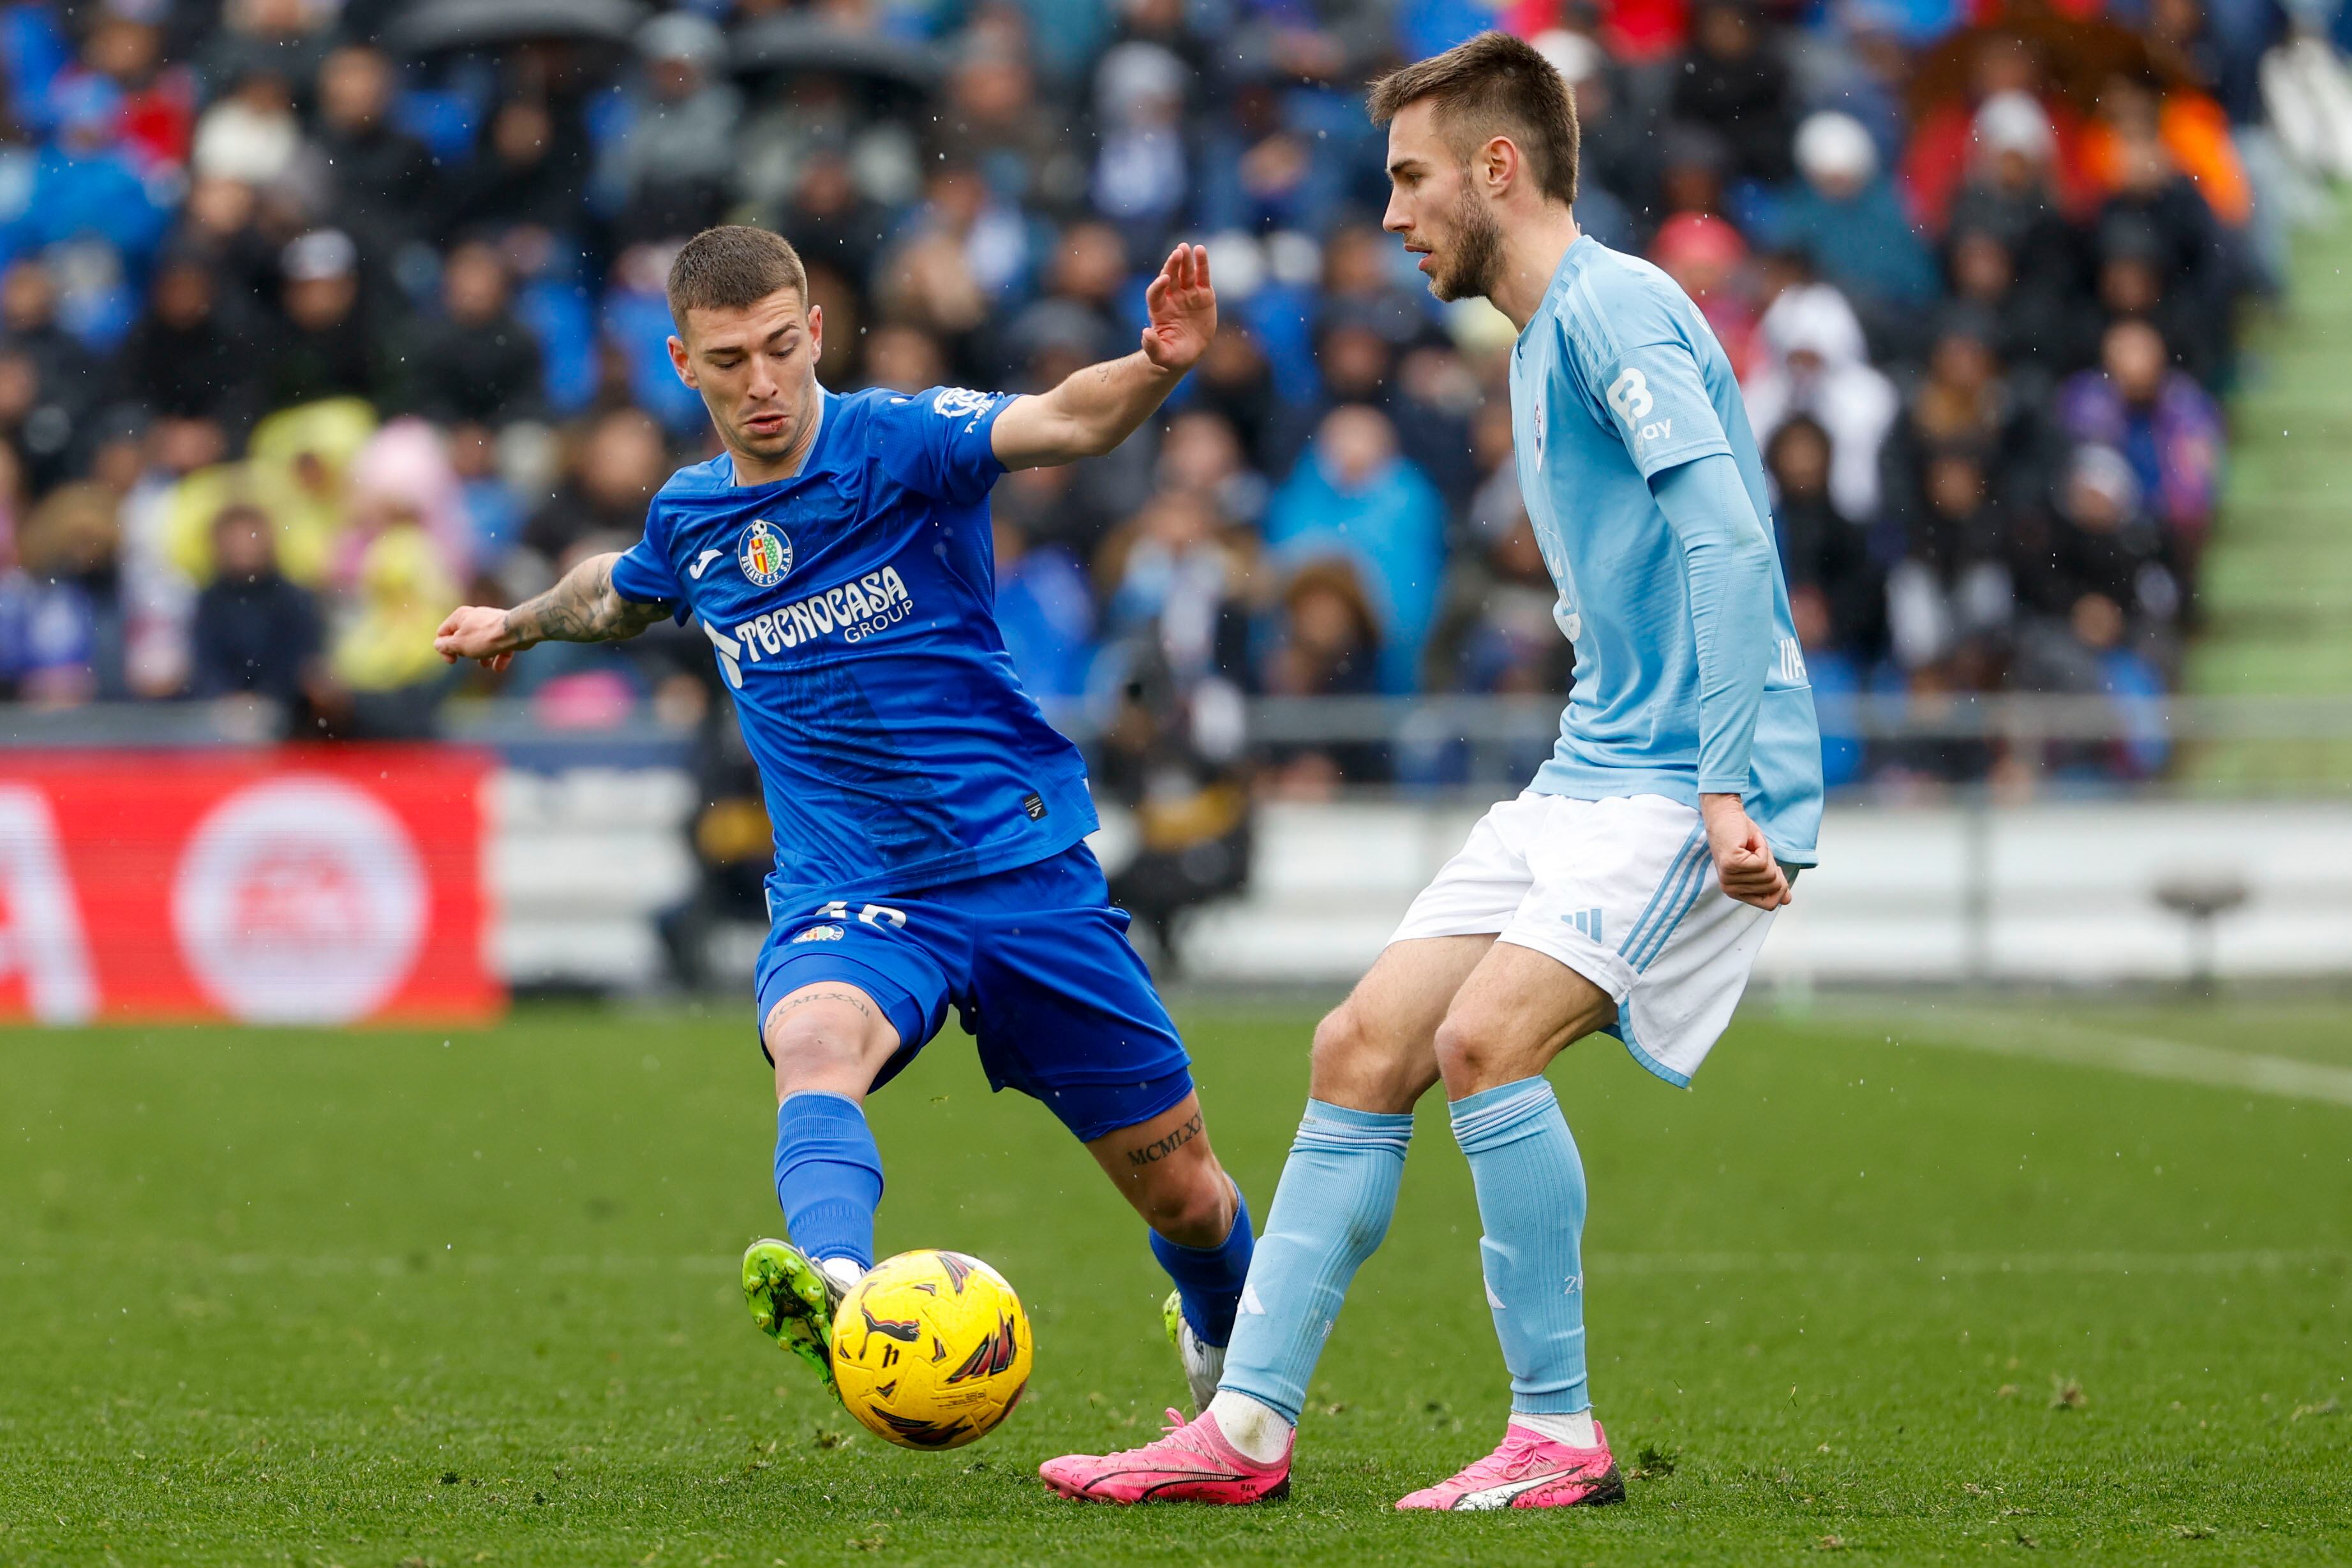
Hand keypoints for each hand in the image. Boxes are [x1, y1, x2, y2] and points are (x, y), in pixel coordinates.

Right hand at [434, 605, 520, 671]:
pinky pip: (498, 646)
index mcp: (460, 616)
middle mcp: (475, 616)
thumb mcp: (458, 644)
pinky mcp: (506, 631)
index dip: (444, 649)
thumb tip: (438, 645)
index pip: (443, 632)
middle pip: (463, 638)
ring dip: (481, 656)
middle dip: (466, 652)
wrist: (516, 631)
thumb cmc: (485, 637)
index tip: (453, 660)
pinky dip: (497, 657)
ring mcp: (492, 623)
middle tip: (471, 657)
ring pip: (481, 643)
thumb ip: (445, 645)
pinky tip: (498, 667)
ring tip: (484, 664)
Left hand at [1140, 243, 1215, 373]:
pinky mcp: (1203, 295)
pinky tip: (1200, 251)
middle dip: (1172, 265)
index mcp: (1159, 310)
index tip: (1164, 280)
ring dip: (1186, 260)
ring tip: (1187, 247)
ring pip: (1185, 274)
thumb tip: (1145, 332)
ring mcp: (1187, 295)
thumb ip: (1152, 346)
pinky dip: (1202, 264)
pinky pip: (1202, 277)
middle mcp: (1171, 298)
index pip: (1155, 293)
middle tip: (1177, 253)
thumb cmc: (1170, 356)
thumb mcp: (1161, 356)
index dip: (1158, 285)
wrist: (1186, 354)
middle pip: (1170, 277)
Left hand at [1700, 793, 1790, 910]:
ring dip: (1766, 855)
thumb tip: (1787, 900)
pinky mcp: (1732, 864)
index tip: (1775, 870)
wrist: (1726, 816)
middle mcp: (1730, 889)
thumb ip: (1773, 882)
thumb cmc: (1743, 839)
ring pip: (1769, 874)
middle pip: (1773, 887)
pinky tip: (1749, 842)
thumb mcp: (1762, 864)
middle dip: (1774, 867)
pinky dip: (1762, 847)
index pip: (1769, 905)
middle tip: (1758, 853)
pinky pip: (1762, 862)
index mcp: (1736, 892)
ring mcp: (1729, 877)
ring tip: (1751, 847)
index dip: (1780, 888)